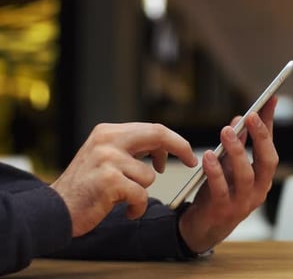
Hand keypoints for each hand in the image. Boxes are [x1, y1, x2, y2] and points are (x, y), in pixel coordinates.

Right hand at [51, 123, 197, 236]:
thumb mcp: (104, 158)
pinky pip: (141, 195)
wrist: (55, 210)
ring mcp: (108, 159)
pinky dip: (137, 207)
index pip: (152, 129)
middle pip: (158, 135)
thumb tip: (162, 150)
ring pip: (149, 176)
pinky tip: (123, 209)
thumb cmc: (85, 187)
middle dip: (181, 148)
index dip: (174, 141)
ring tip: (123, 199)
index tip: (185, 154)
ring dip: (142, 192)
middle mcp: (107, 140)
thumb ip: (130, 150)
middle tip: (191, 162)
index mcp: (108, 132)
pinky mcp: (109, 180)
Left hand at [179, 96, 278, 252]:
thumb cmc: (219, 194)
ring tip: (227, 131)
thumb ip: (238, 145)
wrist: (204, 228)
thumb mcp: (230, 166)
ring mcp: (243, 203)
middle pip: (267, 161)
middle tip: (251, 115)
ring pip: (247, 175)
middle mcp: (258, 190)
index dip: (270, 124)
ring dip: (237, 151)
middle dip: (261, 137)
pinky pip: (222, 189)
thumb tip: (241, 118)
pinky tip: (209, 156)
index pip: (270, 147)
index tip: (269, 100)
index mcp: (262, 178)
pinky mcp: (223, 211)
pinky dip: (216, 172)